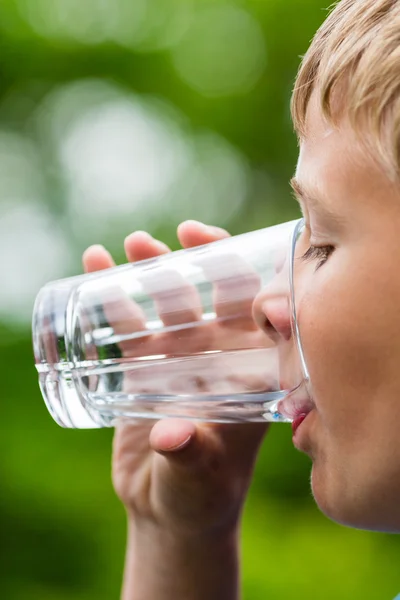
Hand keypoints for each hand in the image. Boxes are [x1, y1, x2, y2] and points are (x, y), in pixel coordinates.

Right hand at [83, 221, 268, 537]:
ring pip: (169, 301)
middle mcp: (219, 356)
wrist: (168, 508)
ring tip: (134, 243)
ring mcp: (181, 356)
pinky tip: (95, 266)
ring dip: (154, 268)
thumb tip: (171, 435)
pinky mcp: (146, 365)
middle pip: (211, 294)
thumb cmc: (201, 496)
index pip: (257, 312)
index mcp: (248, 373)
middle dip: (196, 262)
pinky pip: (129, 322)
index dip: (248, 279)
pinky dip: (112, 293)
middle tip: (178, 237)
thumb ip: (188, 457)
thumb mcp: (199, 478)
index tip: (229, 258)